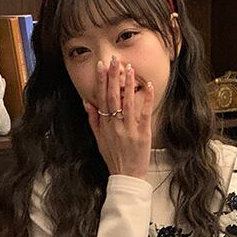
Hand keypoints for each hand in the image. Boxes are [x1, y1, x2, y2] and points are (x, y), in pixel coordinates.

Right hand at [83, 55, 153, 180]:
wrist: (126, 176)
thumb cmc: (113, 158)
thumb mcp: (99, 140)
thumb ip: (93, 120)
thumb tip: (88, 102)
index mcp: (105, 126)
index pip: (102, 99)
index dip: (101, 82)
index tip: (102, 66)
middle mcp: (116, 126)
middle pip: (113, 97)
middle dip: (113, 78)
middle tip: (114, 60)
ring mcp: (129, 130)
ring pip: (128, 103)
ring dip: (129, 84)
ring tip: (129, 68)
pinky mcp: (143, 134)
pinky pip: (144, 114)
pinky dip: (146, 99)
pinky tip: (148, 86)